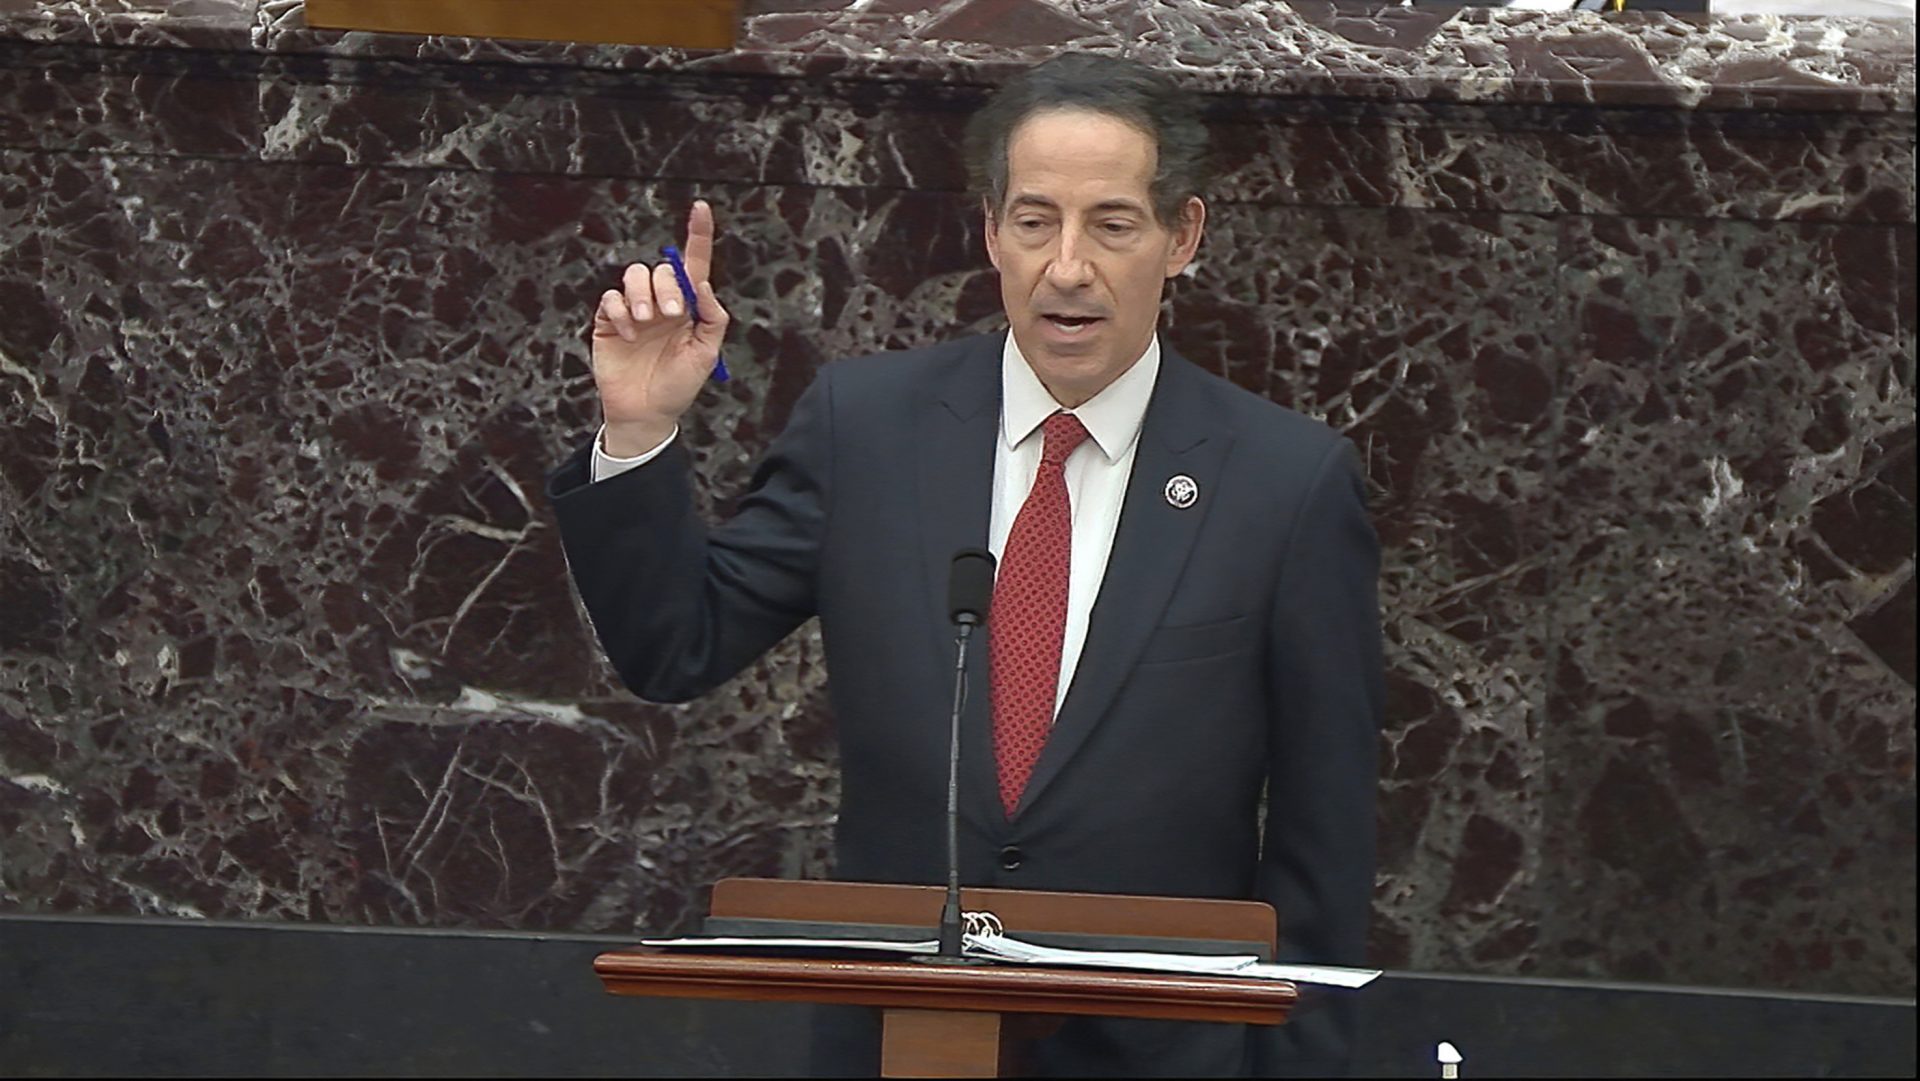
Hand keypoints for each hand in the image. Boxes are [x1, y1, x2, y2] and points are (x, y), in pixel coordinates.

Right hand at [591, 200, 730, 455]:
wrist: (646, 413)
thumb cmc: (678, 386)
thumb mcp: (707, 354)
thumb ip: (712, 318)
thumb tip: (705, 285)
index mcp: (689, 308)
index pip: (694, 265)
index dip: (698, 235)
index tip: (701, 208)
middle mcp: (662, 303)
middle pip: (663, 270)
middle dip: (667, 287)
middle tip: (670, 315)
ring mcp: (634, 311)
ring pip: (634, 276)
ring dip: (641, 294)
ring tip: (646, 322)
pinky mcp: (610, 322)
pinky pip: (610, 299)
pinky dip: (619, 312)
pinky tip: (628, 333)